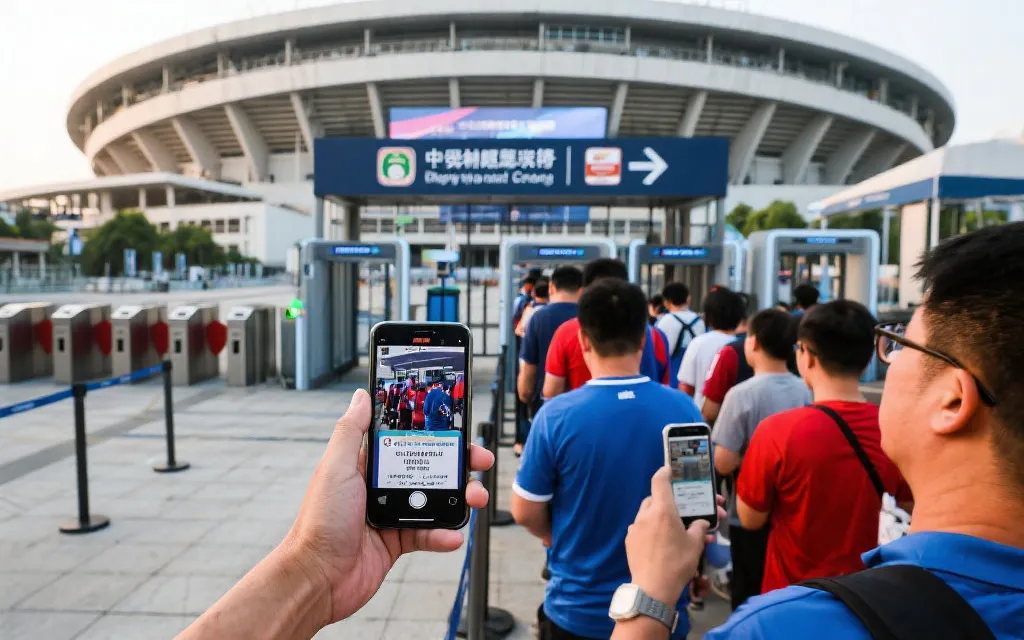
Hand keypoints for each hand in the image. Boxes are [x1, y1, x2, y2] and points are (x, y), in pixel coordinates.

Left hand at [282, 389, 493, 624]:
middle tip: (479, 463)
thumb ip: (351, 431)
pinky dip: (444, 535)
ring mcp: (391, 513)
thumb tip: (361, 396)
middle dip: (458, 465)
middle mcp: (381, 486)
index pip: (407, 440)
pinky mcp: (398, 541)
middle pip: (428, 468)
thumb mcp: (336, 468)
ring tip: (475, 499)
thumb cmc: (319, 522)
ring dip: (459, 499)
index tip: (458, 428)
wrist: (317, 578)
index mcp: (367, 465)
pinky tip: (453, 536)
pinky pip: (429, 534)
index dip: (434, 433)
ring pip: (435, 500)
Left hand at [624, 466, 723, 606]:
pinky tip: (662, 542)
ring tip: (675, 530)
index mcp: (662, 510)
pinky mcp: (630, 541)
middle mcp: (645, 514)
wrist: (653, 589)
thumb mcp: (695, 545)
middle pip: (656, 498)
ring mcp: (635, 528)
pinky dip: (651, 530)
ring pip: (648, 514)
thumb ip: (699, 528)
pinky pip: (642, 528)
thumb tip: (701, 522)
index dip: (665, 472)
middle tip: (684, 513)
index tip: (671, 470)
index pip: (660, 480)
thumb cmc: (677, 563)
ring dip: (660, 517)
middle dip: (670, 502)